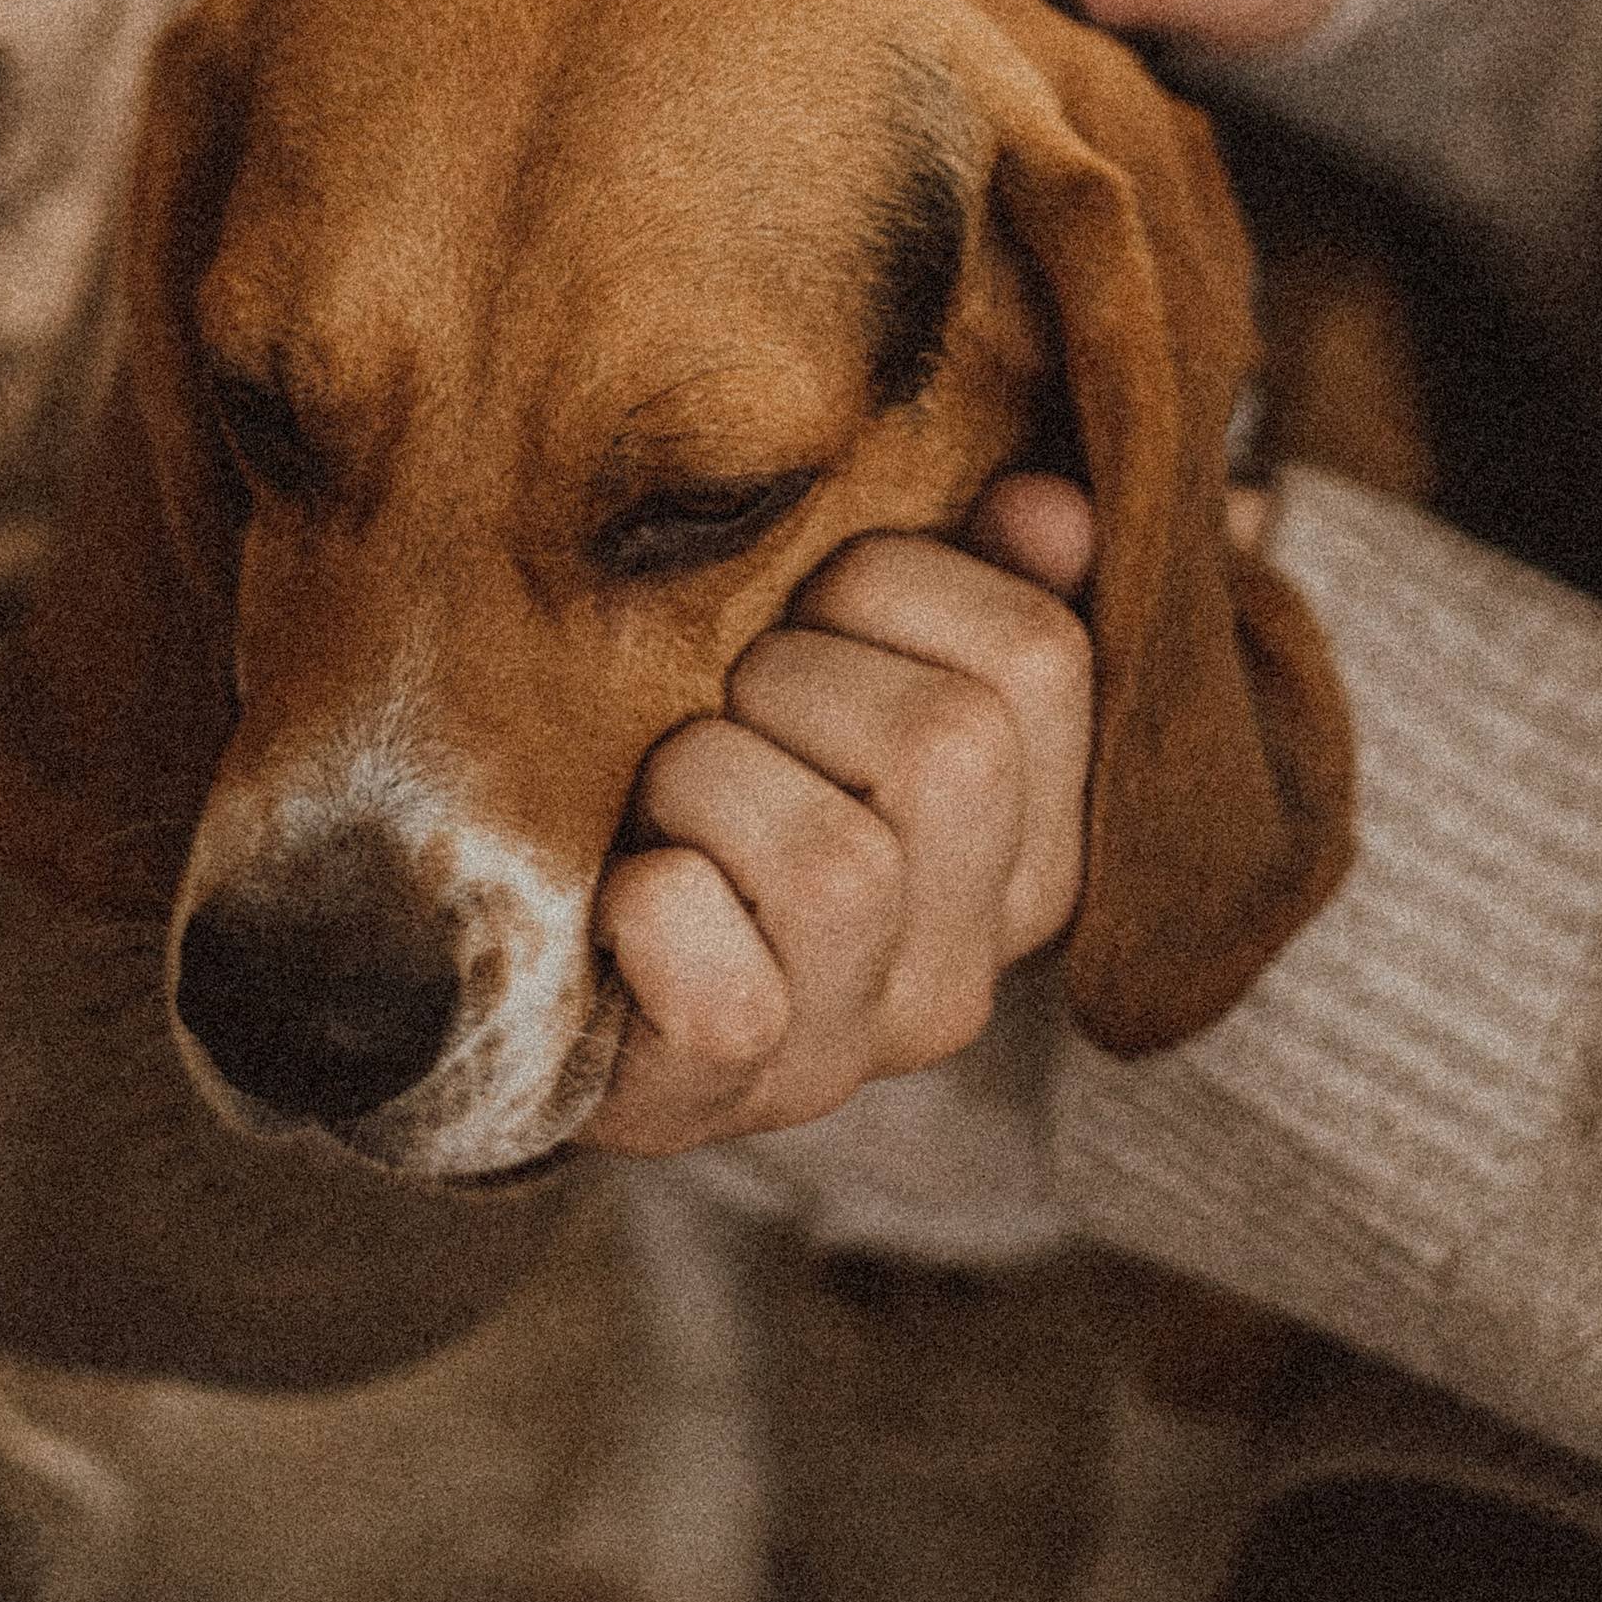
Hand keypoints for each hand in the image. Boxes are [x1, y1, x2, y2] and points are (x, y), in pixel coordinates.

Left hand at [581, 473, 1095, 1155]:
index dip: (897, 585)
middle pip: (949, 746)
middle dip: (791, 675)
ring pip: (838, 864)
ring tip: (662, 793)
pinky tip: (625, 890)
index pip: (1041, 654)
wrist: (557, 981)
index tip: (816, 611)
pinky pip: (725, 993)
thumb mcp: (844, 674)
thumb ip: (965, 589)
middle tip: (722, 702)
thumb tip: (1044, 506)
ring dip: (707, 779)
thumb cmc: (715, 789)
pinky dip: (654, 911)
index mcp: (1029, 845)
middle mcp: (968, 962)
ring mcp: (853, 1048)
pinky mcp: (722, 1096)